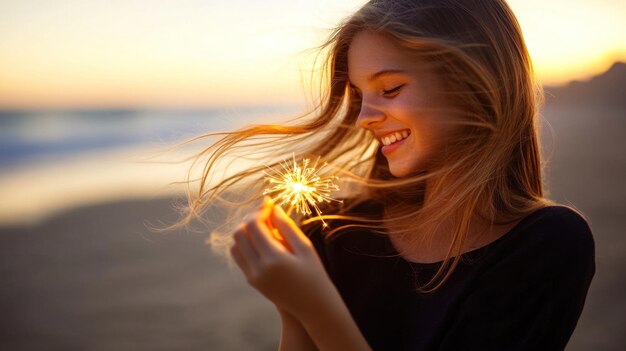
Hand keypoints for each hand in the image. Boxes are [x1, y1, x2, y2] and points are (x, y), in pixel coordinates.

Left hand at [230, 197, 335, 319]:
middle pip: (239, 233)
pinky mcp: (252, 281)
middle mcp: (259, 269)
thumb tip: (272, 207)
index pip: (254, 225)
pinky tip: (261, 240)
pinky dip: (245, 244)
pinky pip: (239, 256)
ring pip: (235, 244)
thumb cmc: (315, 275)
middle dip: (251, 219)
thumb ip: (287, 226)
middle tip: (267, 213)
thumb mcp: (305, 247)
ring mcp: (253, 276)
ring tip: (265, 226)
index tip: (270, 202)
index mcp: (274, 259)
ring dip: (246, 232)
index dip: (260, 210)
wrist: (312, 307)